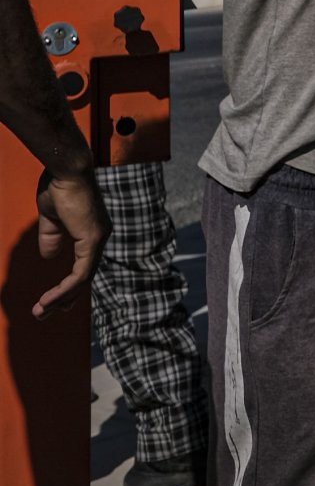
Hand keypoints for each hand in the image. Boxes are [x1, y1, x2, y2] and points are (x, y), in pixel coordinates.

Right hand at [32, 170, 107, 319]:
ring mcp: (99, 238)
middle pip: (85, 277)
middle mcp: (100, 237)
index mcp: (92, 231)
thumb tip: (50, 258)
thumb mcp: (51, 219)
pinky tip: (51, 299)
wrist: (65, 170)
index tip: (53, 301)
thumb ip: (52, 238)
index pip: (85, 266)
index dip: (69, 286)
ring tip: (42, 311)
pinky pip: (81, 273)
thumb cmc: (59, 187)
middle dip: (65, 298)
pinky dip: (65, 289)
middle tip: (45, 314)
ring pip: (83, 279)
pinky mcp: (93, 239)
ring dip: (62, 298)